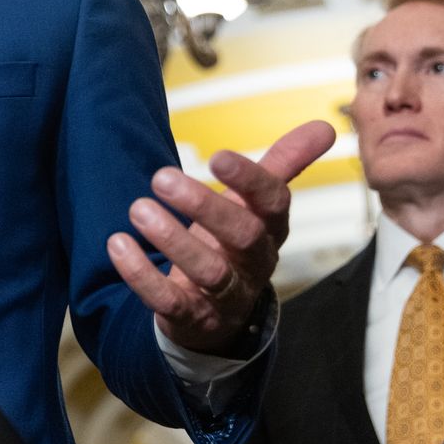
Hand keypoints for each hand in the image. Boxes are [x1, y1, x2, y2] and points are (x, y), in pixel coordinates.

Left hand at [108, 120, 336, 355]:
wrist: (218, 316)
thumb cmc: (234, 245)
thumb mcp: (258, 207)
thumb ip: (284, 165)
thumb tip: (326, 125)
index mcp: (269, 228)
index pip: (272, 202)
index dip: (249, 180)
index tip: (217, 157)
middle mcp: (252, 262)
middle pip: (241, 235)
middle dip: (204, 206)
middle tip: (161, 177)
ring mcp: (223, 294)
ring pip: (208, 270)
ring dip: (172, 239)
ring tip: (138, 209)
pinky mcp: (191, 317)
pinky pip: (168, 301)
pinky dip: (141, 275)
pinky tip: (118, 244)